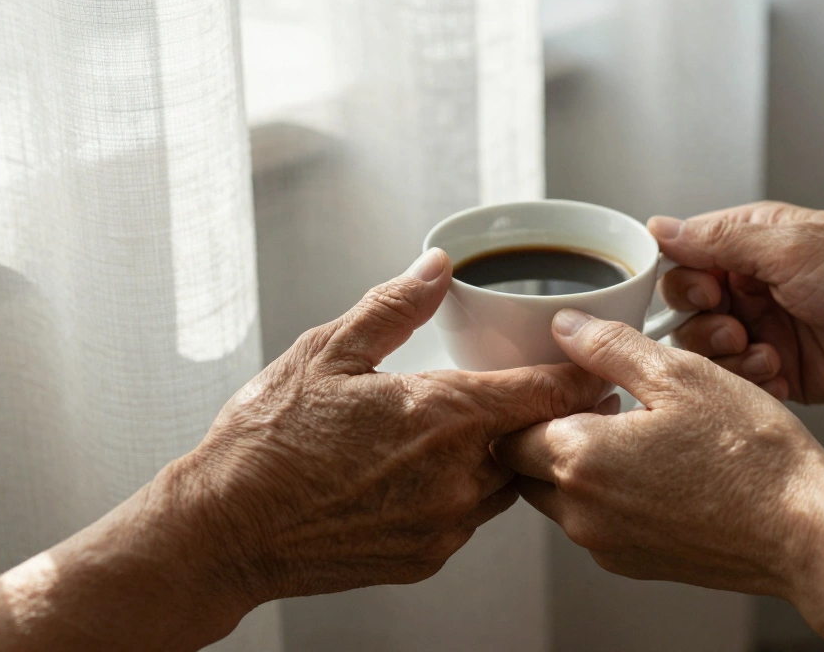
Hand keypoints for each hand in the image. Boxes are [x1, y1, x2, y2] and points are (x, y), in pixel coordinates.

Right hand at [159, 248, 610, 605]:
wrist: (224, 531)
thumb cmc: (267, 440)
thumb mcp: (326, 352)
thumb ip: (394, 306)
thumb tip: (436, 266)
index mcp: (444, 416)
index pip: (547, 395)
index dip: (580, 379)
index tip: (599, 368)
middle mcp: (458, 476)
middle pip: (537, 442)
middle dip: (544, 418)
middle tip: (543, 395)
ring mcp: (446, 524)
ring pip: (508, 485)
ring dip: (505, 457)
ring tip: (480, 430)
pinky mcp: (428, 557)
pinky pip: (471, 519)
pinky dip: (467, 493)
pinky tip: (432, 472)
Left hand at [492, 310, 823, 596]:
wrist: (803, 531)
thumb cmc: (751, 455)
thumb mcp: (678, 374)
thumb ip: (608, 347)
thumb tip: (566, 327)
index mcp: (579, 459)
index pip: (508, 430)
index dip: (534, 399)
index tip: (569, 382)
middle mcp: (581, 512)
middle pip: (526, 467)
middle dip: (548, 432)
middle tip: (600, 403)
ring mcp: (606, 544)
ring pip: (560, 497)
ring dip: (580, 464)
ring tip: (636, 433)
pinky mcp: (634, 564)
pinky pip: (598, 522)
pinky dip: (610, 495)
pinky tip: (659, 469)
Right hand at [651, 201, 823, 409]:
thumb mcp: (790, 248)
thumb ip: (718, 239)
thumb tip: (660, 226)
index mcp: (755, 243)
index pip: (685, 257)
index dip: (685, 280)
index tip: (709, 293)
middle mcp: (757, 286)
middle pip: (688, 310)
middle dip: (704, 326)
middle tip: (737, 329)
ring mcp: (770, 329)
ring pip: (709, 351)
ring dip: (728, 359)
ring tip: (766, 355)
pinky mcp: (784, 372)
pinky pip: (740, 383)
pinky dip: (751, 384)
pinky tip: (781, 376)